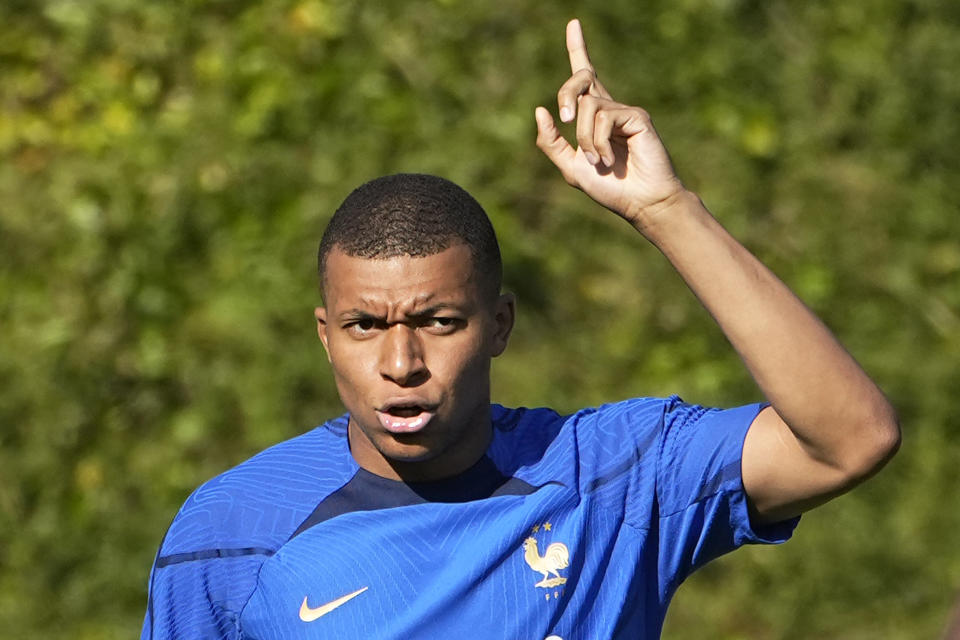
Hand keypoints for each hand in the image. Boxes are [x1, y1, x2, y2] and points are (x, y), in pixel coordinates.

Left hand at [535, 19, 686, 228]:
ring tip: (600, 162)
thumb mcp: (571, 168)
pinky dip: (600, 143)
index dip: (578, 48)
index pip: (584, 77)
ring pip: (588, 107)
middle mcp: (609, 108)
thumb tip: (540, 109)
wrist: (640, 204)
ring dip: (586, 140)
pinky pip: (604, 118)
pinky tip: (611, 161)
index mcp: (593, 117)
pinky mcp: (637, 116)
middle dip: (566, 92)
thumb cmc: (610, 188)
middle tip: (565, 118)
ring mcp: (625, 111)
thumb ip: (552, 142)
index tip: (573, 24)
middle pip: (581, 78)